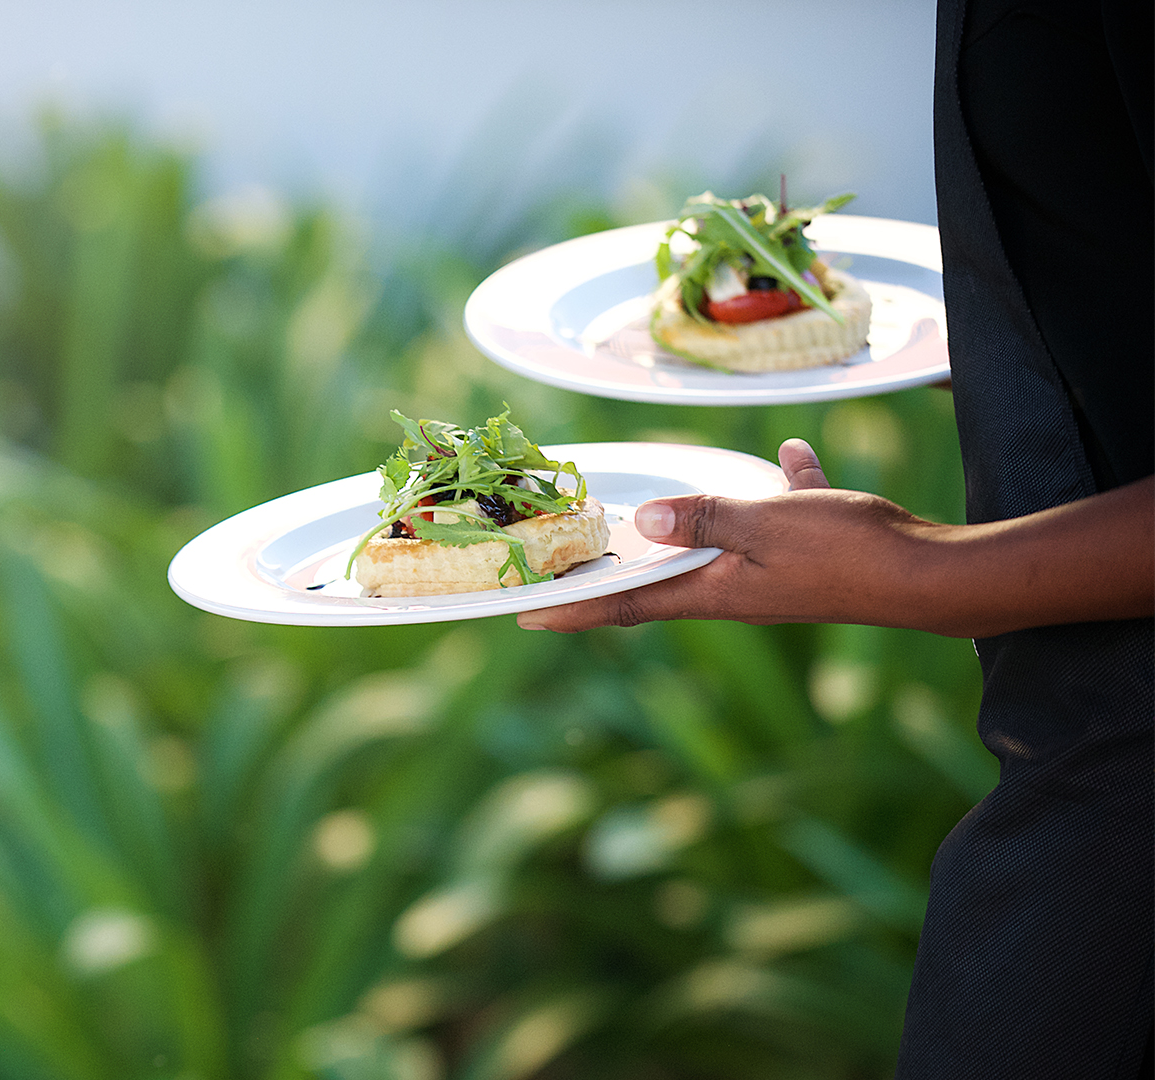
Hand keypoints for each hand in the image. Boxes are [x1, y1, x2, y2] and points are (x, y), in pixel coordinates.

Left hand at [519, 439, 930, 631]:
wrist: (932, 576)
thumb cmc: (847, 551)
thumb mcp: (763, 525)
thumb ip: (703, 519)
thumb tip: (642, 522)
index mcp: (714, 592)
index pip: (625, 605)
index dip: (573, 610)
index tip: (524, 615)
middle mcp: (735, 591)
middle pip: (660, 579)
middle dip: (614, 568)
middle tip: (567, 559)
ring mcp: (774, 576)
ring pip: (719, 546)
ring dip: (690, 525)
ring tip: (656, 507)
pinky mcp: (814, 556)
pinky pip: (783, 518)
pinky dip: (779, 489)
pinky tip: (788, 455)